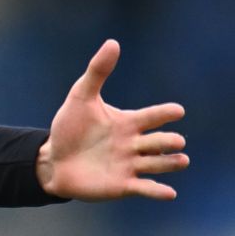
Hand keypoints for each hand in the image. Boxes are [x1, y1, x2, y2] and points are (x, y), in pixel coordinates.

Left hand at [37, 39, 187, 200]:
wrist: (52, 160)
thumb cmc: (69, 127)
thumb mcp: (80, 97)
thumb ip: (97, 72)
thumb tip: (113, 42)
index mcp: (128, 123)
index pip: (152, 117)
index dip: (164, 113)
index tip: (177, 110)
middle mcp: (133, 144)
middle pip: (159, 142)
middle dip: (169, 142)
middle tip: (175, 141)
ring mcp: (130, 165)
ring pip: (157, 164)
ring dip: (170, 163)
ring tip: (181, 160)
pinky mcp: (122, 185)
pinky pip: (144, 188)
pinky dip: (157, 191)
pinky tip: (169, 192)